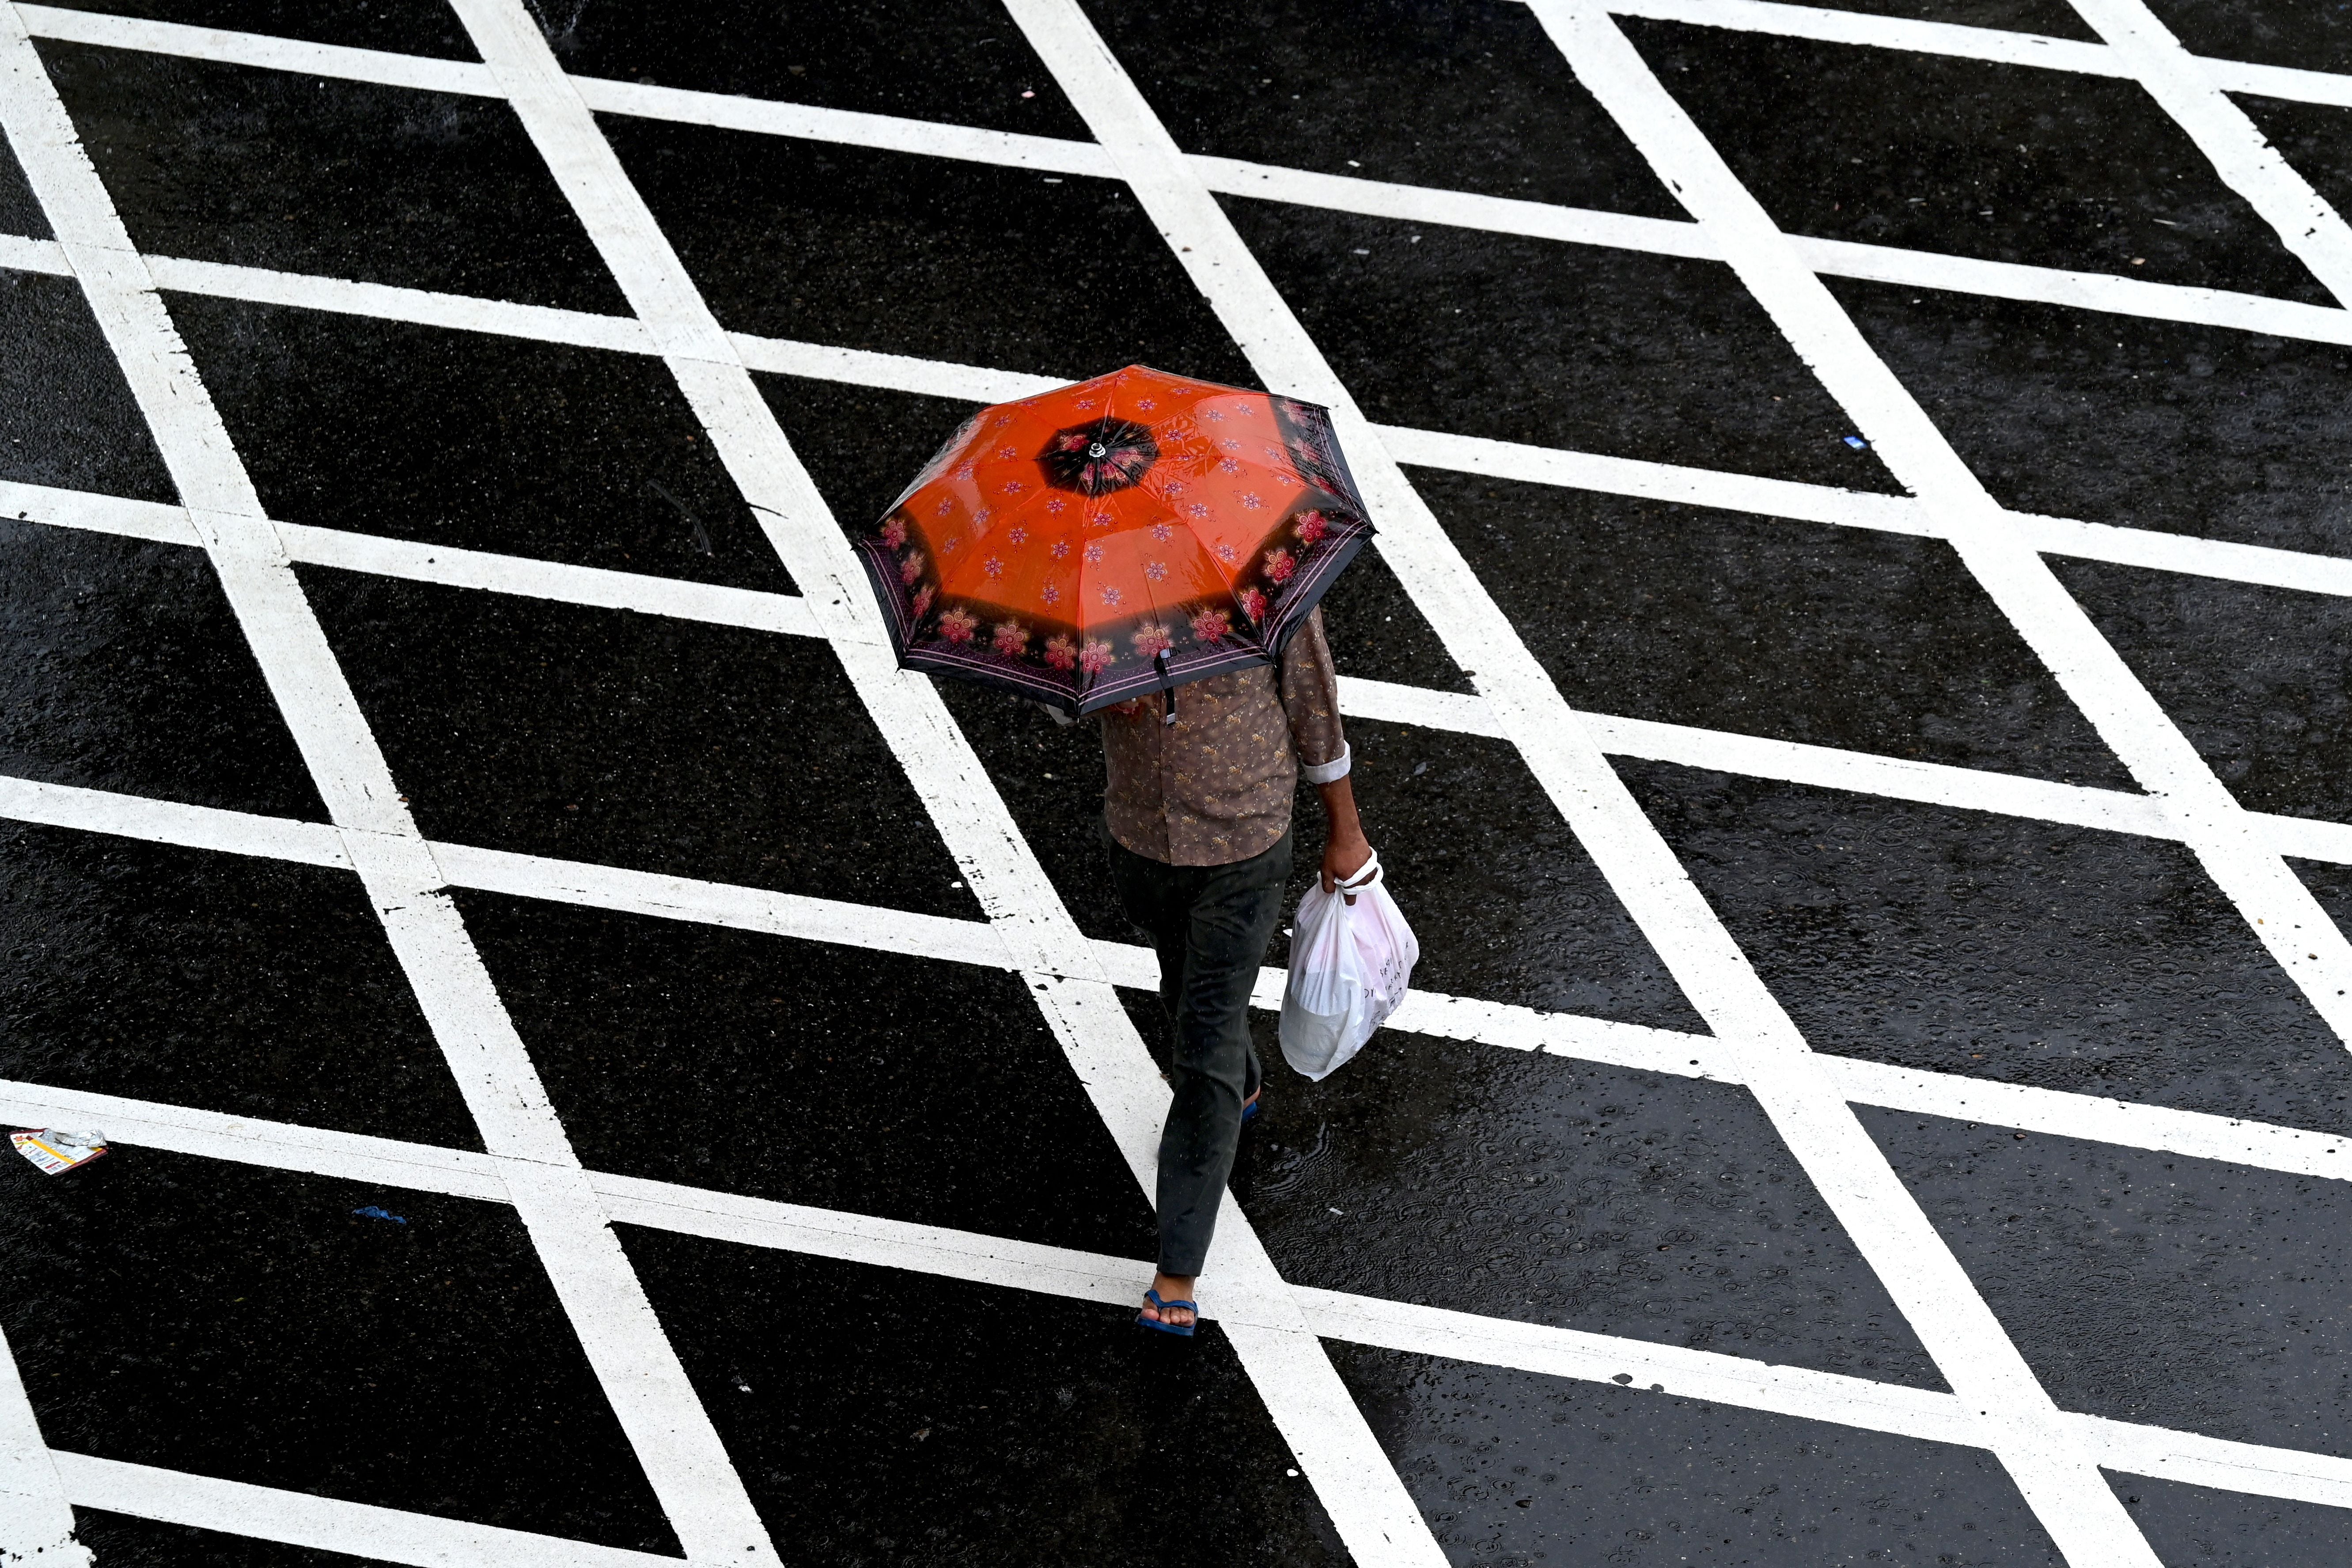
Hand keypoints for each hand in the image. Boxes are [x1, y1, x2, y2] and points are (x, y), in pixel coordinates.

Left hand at [1316, 774, 1372, 899]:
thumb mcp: (1326, 870)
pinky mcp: (1372, 859)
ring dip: (1359, 880)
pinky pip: (1369, 870)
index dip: (1346, 900)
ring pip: (1365, 880)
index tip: (1344, 900)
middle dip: (1352, 889)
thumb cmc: (1335, 852)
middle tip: (1344, 883)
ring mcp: (1370, 869)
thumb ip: (1328, 884)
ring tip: (1351, 874)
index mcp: (1353, 883)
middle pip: (1359, 889)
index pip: (1351, 899)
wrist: (1347, 832)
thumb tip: (1330, 892)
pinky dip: (1364, 870)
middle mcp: (1364, 878)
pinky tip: (1356, 865)